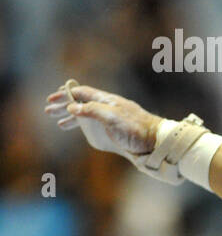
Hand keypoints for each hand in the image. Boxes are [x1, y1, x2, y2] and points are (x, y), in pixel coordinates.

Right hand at [45, 80, 161, 155]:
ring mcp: (111, 119)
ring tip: (58, 123)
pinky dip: (82, 125)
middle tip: (48, 111)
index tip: (52, 99)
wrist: (157, 142)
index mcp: (108, 101)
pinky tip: (77, 129)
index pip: (83, 93)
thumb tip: (72, 106)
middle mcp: (108, 107)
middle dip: (65, 106)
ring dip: (71, 117)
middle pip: (82, 103)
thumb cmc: (137, 129)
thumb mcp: (114, 118)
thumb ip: (93, 110)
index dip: (66, 95)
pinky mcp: (115, 130)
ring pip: (87, 115)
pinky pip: (94, 125)